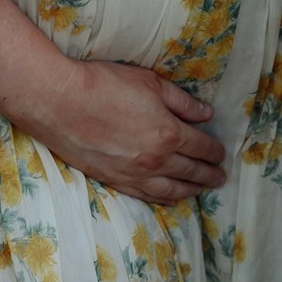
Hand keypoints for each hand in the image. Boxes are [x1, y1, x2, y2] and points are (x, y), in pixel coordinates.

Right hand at [42, 59, 226, 203]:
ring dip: (190, 191)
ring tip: (201, 190)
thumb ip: (182, 102)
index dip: (214, 151)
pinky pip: (146, 196)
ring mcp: (133, 175)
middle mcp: (155, 160)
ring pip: (171, 190)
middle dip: (209, 174)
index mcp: (168, 133)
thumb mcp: (150, 83)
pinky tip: (169, 198)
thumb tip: (206, 114)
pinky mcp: (113, 181)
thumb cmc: (105, 85)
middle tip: (220, 178)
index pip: (200, 146)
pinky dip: (163, 199)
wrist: (60, 102)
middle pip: (190, 172)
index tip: (221, 153)